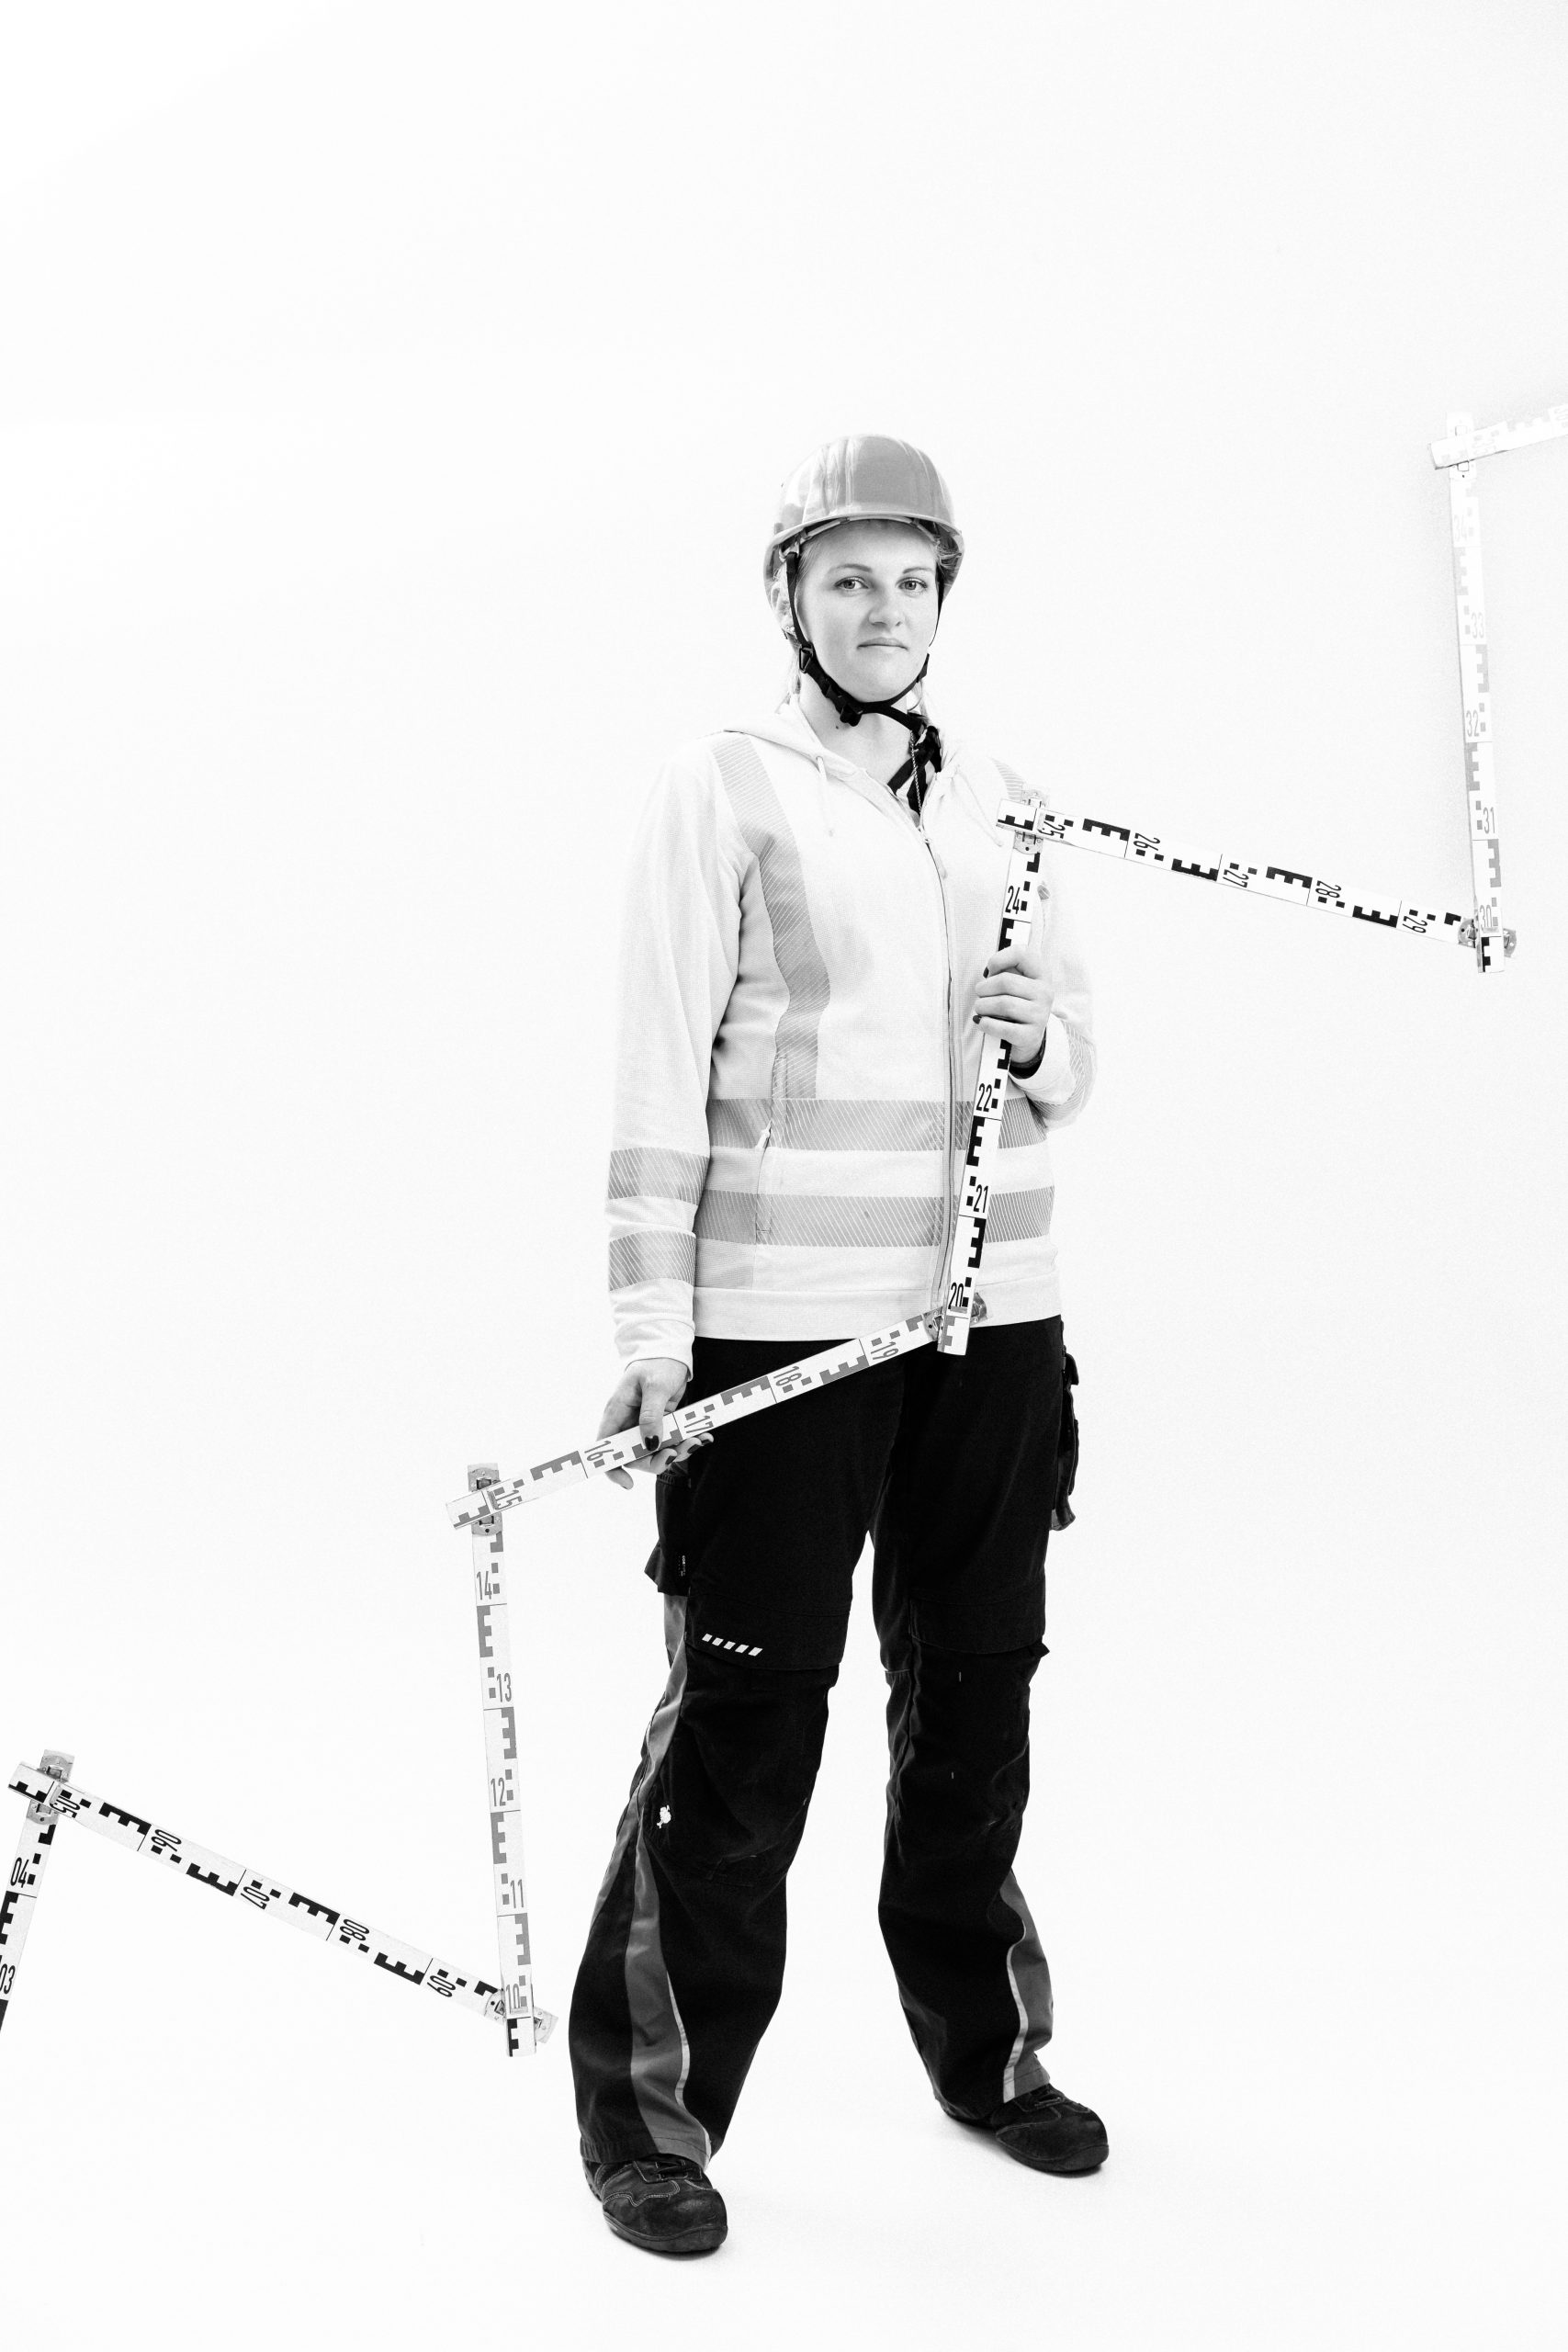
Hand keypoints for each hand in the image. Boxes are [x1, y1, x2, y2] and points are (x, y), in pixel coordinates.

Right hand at [596, 1356, 709, 1491]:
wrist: (672, 1352)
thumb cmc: (657, 1363)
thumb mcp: (655, 1387)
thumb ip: (651, 1416)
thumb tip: (649, 1444)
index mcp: (617, 1412)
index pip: (605, 1446)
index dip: (613, 1468)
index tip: (629, 1483)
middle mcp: (627, 1422)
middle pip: (635, 1456)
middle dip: (657, 1460)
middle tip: (678, 1452)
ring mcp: (644, 1424)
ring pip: (655, 1451)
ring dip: (677, 1451)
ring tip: (697, 1441)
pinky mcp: (661, 1423)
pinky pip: (670, 1441)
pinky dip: (686, 1442)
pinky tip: (702, 1437)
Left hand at [972, 940, 1051, 1067]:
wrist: (1028, 1035)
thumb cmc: (1017, 1002)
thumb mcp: (1016, 980)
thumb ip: (1004, 969)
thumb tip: (989, 972)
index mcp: (1041, 974)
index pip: (1021, 954)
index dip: (998, 959)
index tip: (990, 970)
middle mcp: (1045, 992)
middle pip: (1005, 981)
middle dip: (984, 987)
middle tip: (980, 993)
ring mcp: (1040, 1015)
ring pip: (1002, 1004)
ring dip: (982, 1006)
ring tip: (980, 1008)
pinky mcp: (1030, 1035)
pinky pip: (1002, 1027)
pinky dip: (986, 1024)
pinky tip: (982, 1021)